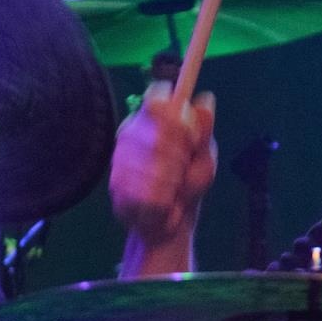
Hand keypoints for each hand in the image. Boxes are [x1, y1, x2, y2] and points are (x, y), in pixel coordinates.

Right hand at [109, 80, 216, 247]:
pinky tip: (164, 201)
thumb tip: (206, 99)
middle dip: (180, 156)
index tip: (191, 135)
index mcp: (150, 119)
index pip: (158, 100)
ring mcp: (119, 158)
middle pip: (159, 134)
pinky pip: (147, 190)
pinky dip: (164, 200)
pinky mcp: (116, 184)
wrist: (170, 221)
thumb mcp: (204, 156)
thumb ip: (204, 131)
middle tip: (183, 168)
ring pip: (154, 166)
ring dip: (173, 182)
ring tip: (174, 188)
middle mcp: (130, 132)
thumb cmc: (188, 182)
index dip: (177, 117)